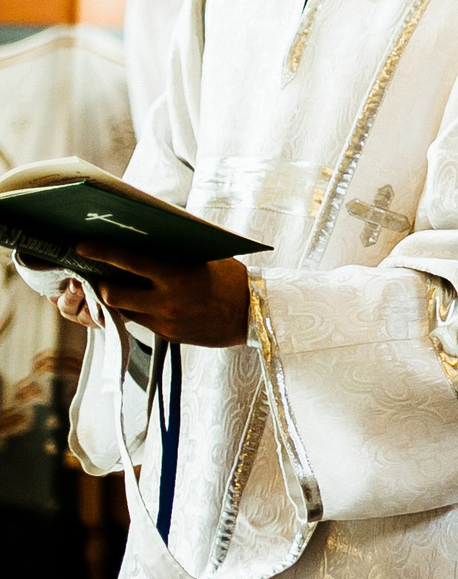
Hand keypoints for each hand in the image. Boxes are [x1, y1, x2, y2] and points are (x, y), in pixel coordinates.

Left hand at [58, 243, 249, 346]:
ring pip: (124, 311)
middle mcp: (167, 302)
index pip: (129, 262)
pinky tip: (146, 302)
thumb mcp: (204, 259)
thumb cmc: (232, 280)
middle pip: (114, 294)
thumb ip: (173, 255)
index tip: (82, 247)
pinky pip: (142, 322)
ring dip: (119, 299)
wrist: (255, 314)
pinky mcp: (168, 336)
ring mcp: (166, 322)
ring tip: (121, 288)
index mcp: (177, 277)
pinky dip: (139, 311)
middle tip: (99, 274)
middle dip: (103, 283)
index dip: (102, 253)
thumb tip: (142, 241)